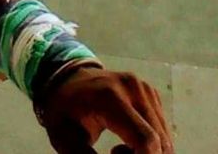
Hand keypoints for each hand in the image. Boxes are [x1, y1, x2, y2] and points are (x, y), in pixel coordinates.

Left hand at [38, 67, 173, 152]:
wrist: (66, 80)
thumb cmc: (63, 112)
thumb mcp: (65, 139)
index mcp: (110, 97)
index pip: (146, 140)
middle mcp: (132, 87)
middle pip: (160, 142)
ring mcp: (144, 87)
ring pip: (165, 137)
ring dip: (148, 153)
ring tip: (119, 150)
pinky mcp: (150, 91)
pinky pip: (162, 128)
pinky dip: (152, 143)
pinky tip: (128, 140)